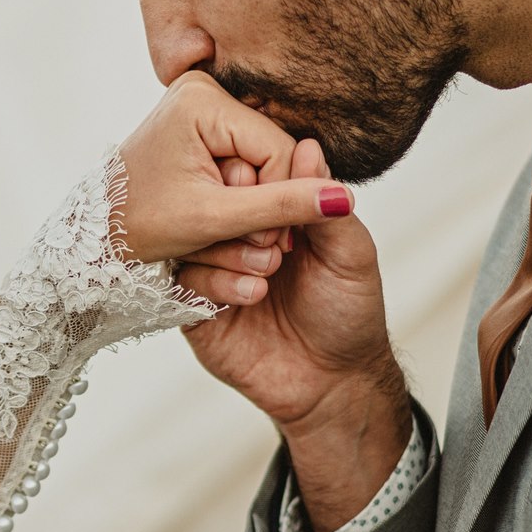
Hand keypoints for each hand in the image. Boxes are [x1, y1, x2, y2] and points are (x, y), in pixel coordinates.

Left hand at [112, 72, 356, 265]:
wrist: (95, 240)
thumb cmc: (142, 228)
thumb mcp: (214, 220)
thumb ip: (280, 208)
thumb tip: (343, 198)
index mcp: (201, 99)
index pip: (278, 149)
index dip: (278, 200)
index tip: (261, 241)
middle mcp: (201, 90)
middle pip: (270, 153)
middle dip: (261, 203)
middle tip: (242, 242)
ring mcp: (199, 106)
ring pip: (259, 161)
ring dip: (250, 204)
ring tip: (221, 232)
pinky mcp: (199, 126)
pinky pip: (242, 161)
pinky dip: (236, 196)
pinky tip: (216, 216)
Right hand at [173, 134, 411, 531]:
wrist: (331, 384)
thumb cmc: (348, 315)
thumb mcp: (349, 252)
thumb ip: (323, 203)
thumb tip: (307, 146)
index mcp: (274, 215)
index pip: (245, 174)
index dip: (251, 174)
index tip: (263, 183)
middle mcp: (238, 237)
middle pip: (209, 200)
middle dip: (235, 211)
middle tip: (270, 235)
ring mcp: (213, 271)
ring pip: (189, 239)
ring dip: (227, 250)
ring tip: (269, 270)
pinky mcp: (194, 307)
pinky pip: (182, 283)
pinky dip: (215, 284)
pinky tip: (251, 297)